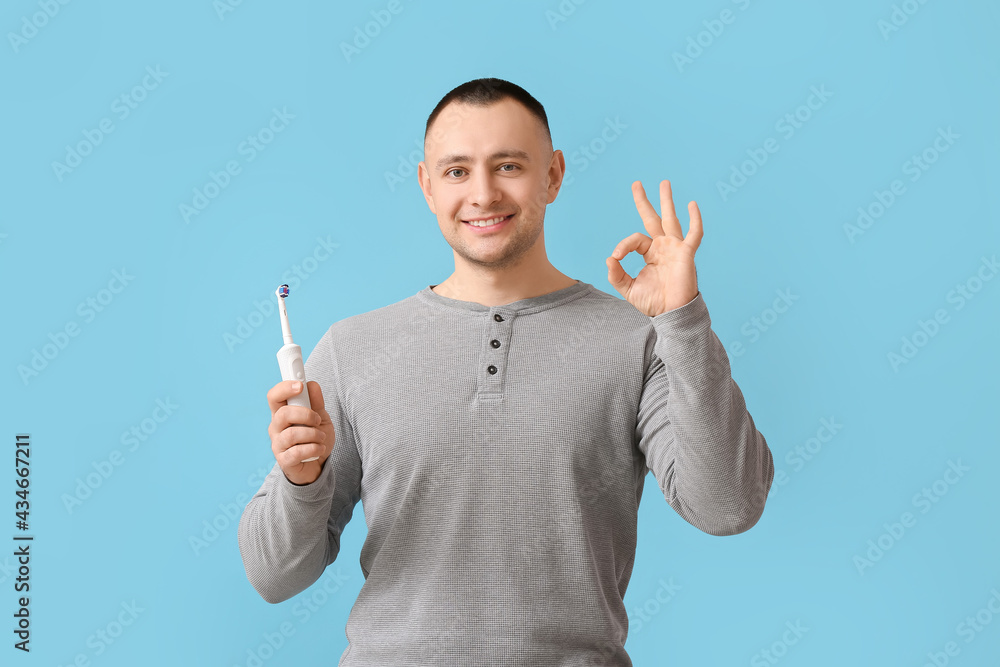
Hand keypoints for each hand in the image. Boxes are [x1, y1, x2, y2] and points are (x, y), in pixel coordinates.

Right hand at [266, 380, 334, 485]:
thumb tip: (312, 384)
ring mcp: (278, 444)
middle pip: (283, 414)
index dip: (284, 388)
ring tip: (321, 438)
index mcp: (282, 413)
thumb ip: (316, 403)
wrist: (317, 465)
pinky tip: (319, 449)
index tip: (299, 385)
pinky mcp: (283, 460)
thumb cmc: (315, 439)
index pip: (274, 396)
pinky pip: (297, 452)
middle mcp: (276, 427)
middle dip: (306, 414)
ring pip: (292, 434)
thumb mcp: (320, 418)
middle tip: (317, 420)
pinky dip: (313, 449)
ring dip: (313, 434)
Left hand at [606, 179, 702, 315]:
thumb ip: (616, 275)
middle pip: (653, 218)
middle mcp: (663, 247)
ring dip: (667, 201)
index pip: (635, 240)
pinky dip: (695, 219)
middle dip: (644, 201)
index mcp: (650, 253)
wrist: (671, 313)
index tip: (616, 257)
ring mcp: (675, 248)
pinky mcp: (687, 254)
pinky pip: (694, 234)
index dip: (623, 245)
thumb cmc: (653, 302)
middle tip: (636, 183)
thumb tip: (609, 258)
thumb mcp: (628, 289)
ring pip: (671, 219)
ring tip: (663, 182)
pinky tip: (692, 204)